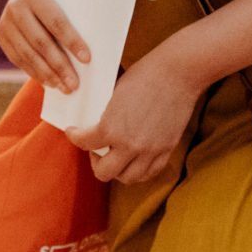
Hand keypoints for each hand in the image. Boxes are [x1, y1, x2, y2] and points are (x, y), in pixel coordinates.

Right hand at [0, 0, 89, 92]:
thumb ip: (82, 11)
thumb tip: (106, 39)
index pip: (56, 22)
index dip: (72, 41)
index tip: (88, 59)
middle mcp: (16, 7)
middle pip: (41, 42)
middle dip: (59, 66)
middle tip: (76, 85)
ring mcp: (5, 21)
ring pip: (27, 54)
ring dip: (47, 74)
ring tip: (64, 88)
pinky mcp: (1, 34)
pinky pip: (17, 58)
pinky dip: (33, 72)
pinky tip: (48, 82)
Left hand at [65, 46, 206, 182]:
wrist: (177, 74)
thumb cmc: (143, 77)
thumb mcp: (113, 95)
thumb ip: (105, 115)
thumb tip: (94, 122)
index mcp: (111, 128)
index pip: (84, 143)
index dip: (75, 136)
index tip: (74, 131)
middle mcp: (130, 145)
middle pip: (104, 172)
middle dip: (95, 161)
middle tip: (96, 148)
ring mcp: (150, 150)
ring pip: (128, 178)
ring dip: (117, 170)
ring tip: (116, 156)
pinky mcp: (167, 149)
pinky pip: (150, 172)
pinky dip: (139, 170)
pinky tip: (134, 159)